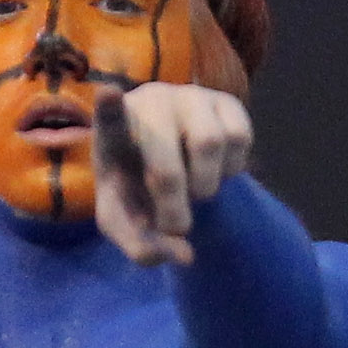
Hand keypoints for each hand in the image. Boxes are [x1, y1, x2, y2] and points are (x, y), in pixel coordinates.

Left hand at [92, 82, 253, 266]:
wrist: (170, 167)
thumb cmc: (135, 192)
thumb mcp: (126, 225)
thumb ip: (140, 247)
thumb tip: (184, 255)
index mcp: (113, 131)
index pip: (109, 119)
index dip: (109, 109)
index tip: (108, 92)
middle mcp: (151, 103)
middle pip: (166, 162)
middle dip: (173, 204)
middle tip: (177, 227)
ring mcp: (190, 96)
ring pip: (209, 144)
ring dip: (205, 185)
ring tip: (193, 189)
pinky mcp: (225, 101)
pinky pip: (238, 138)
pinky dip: (231, 168)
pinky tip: (214, 169)